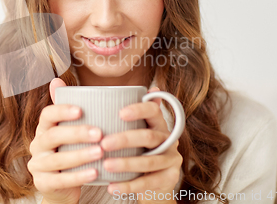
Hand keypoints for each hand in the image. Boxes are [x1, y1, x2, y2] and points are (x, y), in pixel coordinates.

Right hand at [28, 78, 103, 203]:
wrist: (62, 188)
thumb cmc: (70, 152)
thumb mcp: (70, 131)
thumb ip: (67, 108)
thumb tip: (56, 79)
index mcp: (44, 128)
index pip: (47, 115)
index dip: (62, 111)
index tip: (81, 110)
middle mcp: (37, 145)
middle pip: (53, 136)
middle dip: (77, 133)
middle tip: (99, 133)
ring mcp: (38, 166)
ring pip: (58, 160)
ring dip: (80, 155)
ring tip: (100, 152)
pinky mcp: (43, 184)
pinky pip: (60, 180)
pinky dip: (78, 176)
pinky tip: (95, 173)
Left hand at [100, 86, 181, 202]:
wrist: (157, 182)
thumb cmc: (141, 151)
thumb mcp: (137, 132)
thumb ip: (130, 116)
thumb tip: (133, 89)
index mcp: (159, 124)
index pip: (153, 111)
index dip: (139, 109)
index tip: (120, 113)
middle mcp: (168, 140)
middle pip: (149, 136)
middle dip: (125, 139)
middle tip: (104, 143)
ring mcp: (171, 160)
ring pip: (149, 161)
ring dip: (126, 163)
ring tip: (106, 165)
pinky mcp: (170, 179)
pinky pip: (148, 182)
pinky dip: (128, 186)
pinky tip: (112, 187)